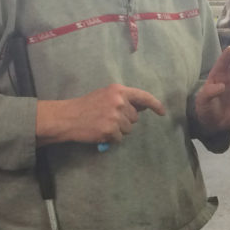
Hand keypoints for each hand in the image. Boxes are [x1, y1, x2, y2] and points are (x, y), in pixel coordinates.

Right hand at [36, 84, 165, 146]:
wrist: (67, 117)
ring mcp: (115, 116)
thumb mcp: (105, 96)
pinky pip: (119, 138)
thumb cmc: (86, 106)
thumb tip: (144, 107)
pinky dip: (111, 138)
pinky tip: (100, 132)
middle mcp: (119, 101)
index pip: (143, 97)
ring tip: (102, 124)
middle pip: (135, 118)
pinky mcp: (110, 130)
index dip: (155, 105)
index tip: (162, 112)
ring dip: (118, 130)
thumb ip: (124, 99)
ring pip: (128, 129)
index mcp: (118, 90)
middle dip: (125, 120)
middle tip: (107, 118)